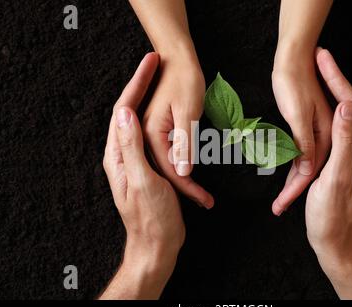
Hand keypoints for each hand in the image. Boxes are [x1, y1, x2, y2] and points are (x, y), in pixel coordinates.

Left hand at [101, 53, 184, 298]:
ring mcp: (136, 160)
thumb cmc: (152, 216)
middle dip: (142, 84)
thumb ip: (131, 147)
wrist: (158, 243)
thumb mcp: (142, 179)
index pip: (122, 110)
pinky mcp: (150, 168)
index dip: (136, 83)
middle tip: (157, 62)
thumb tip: (124, 113)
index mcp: (118, 154)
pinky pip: (154, 137)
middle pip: (129, 111)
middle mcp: (123, 154)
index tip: (151, 61)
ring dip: (151, 99)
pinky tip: (170, 111)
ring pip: (142, 122)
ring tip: (163, 79)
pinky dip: (160, 119)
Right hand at [143, 53, 214, 208]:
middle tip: (206, 203)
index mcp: (150, 134)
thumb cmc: (185, 81)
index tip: (204, 201)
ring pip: (167, 165)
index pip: (170, 170)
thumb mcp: (188, 112)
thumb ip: (183, 143)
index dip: (188, 187)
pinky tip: (192, 176)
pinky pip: (168, 155)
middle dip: (187, 189)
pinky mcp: (157, 130)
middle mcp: (145, 136)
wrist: (177, 58)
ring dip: (185, 180)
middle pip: (166, 171)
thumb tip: (183, 172)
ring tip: (202, 197)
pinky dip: (182, 166)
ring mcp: (150, 133)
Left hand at [272, 45, 331, 215]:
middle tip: (278, 208)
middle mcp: (325, 136)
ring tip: (279, 202)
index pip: (310, 170)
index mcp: (325, 134)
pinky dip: (294, 166)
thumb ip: (304, 142)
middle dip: (293, 191)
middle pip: (309, 171)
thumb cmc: (292, 82)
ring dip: (292, 182)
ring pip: (306, 164)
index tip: (282, 205)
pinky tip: (288, 176)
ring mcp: (319, 131)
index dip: (295, 189)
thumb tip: (307, 170)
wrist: (293, 57)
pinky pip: (302, 153)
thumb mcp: (297, 114)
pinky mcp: (310, 127)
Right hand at [306, 48, 351, 276]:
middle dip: (336, 80)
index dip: (338, 79)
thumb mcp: (336, 179)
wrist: (337, 246)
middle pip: (350, 107)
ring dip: (332, 94)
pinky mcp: (343, 164)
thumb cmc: (334, 218)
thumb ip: (343, 142)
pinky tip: (317, 108)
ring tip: (318, 74)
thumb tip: (346, 105)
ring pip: (343, 117)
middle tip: (320, 58)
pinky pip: (336, 131)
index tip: (323, 59)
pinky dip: (326, 114)